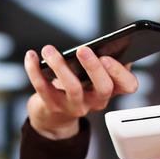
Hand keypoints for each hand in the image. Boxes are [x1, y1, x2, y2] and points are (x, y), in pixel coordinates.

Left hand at [23, 45, 137, 139]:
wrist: (54, 114)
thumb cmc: (78, 86)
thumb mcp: (94, 75)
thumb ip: (102, 62)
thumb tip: (103, 44)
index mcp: (111, 89)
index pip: (128, 85)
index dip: (120, 72)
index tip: (106, 57)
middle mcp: (97, 101)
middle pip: (103, 88)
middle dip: (93, 67)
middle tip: (82, 50)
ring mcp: (76, 106)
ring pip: (73, 89)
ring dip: (60, 66)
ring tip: (49, 50)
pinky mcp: (54, 106)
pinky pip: (44, 88)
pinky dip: (35, 70)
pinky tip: (31, 56)